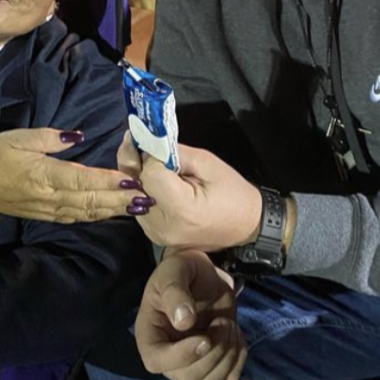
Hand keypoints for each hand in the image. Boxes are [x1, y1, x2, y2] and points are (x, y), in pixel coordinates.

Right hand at [0, 128, 148, 222]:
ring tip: (139, 207)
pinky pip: (77, 217)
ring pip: (87, 212)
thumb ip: (51, 138)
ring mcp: (48, 209)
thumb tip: (78, 136)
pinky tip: (115, 212)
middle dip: (120, 200)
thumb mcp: (21, 137)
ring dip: (114, 211)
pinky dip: (98, 216)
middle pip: (90, 201)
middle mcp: (49, 196)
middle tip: (147, 198)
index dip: (107, 182)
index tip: (131, 181)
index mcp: (43, 174)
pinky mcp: (47, 216)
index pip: (82, 179)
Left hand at [133, 143, 261, 249]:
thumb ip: (175, 153)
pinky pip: (140, 207)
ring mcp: (157, 235)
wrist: (247, 226)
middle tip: (138, 142)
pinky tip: (154, 181)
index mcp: (180, 209)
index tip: (158, 147)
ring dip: (137, 177)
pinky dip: (143, 191)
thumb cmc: (233, 193)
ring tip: (149, 161)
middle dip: (136, 163)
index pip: (149, 174)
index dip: (152, 157)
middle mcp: (163, 227)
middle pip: (135, 186)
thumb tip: (149, 146)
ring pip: (132, 197)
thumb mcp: (208, 163)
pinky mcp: (155, 237)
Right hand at [135, 249, 245, 379]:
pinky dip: (239, 356)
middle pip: (188, 376)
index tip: (204, 338)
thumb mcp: (174, 270)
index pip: (156, 361)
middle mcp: (167, 356)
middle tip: (222, 320)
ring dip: (228, 353)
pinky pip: (230, 376)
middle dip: (213, 351)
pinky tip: (234, 333)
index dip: (180, 357)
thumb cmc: (183, 271)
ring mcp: (191, 364)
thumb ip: (175, 291)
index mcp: (150, 334)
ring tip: (228, 323)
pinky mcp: (214, 365)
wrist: (205, 276)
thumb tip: (183, 321)